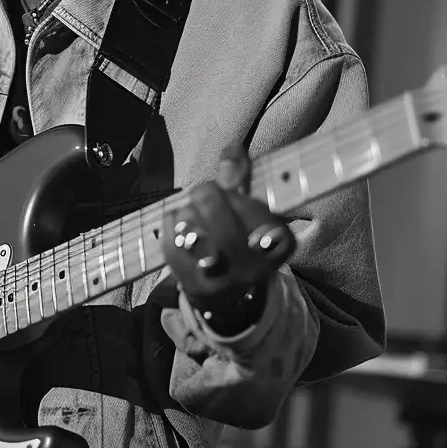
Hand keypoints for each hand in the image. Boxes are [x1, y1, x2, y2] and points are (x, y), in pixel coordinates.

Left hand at [164, 148, 298, 321]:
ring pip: (199, 244)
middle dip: (210, 202)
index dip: (241, 200)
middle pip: (228, 234)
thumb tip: (230, 150)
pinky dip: (169, 229)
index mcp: (277, 248)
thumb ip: (241, 181)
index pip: (265, 220)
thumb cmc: (240, 241)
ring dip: (187, 217)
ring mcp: (221, 282)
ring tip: (186, 210)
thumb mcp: (250, 212)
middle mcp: (252, 269)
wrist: (227, 296)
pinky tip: (173, 221)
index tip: (228, 187)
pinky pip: (174, 249)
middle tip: (202, 190)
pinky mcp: (190, 286)